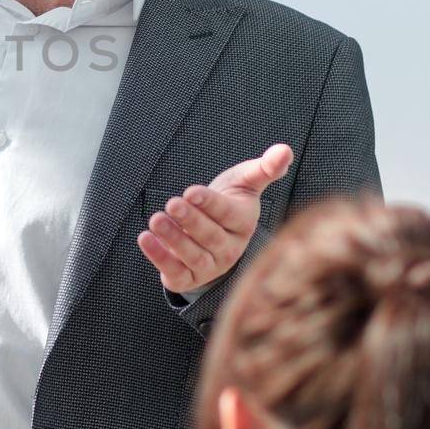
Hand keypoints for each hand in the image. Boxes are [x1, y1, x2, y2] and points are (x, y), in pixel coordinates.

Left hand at [136, 143, 293, 294]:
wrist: (210, 233)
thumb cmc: (228, 203)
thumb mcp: (245, 182)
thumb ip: (264, 168)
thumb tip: (284, 150)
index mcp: (244, 223)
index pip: (227, 214)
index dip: (209, 203)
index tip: (191, 191)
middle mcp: (229, 249)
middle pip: (210, 236)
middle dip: (190, 220)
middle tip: (172, 204)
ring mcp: (210, 266)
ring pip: (193, 255)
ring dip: (173, 238)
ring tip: (156, 220)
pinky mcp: (188, 277)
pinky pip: (175, 271)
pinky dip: (159, 257)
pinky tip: (145, 239)